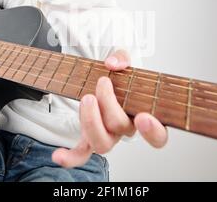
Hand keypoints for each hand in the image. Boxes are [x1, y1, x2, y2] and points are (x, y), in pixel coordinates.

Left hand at [52, 49, 167, 167]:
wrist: (103, 83)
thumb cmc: (119, 78)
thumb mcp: (124, 62)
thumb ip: (122, 58)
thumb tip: (113, 63)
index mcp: (143, 116)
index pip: (158, 136)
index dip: (153, 131)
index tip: (142, 117)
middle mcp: (127, 130)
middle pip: (122, 128)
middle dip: (109, 104)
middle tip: (103, 82)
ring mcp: (108, 136)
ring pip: (102, 143)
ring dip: (91, 120)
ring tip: (87, 98)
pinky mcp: (89, 139)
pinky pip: (81, 154)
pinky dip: (70, 157)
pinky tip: (58, 155)